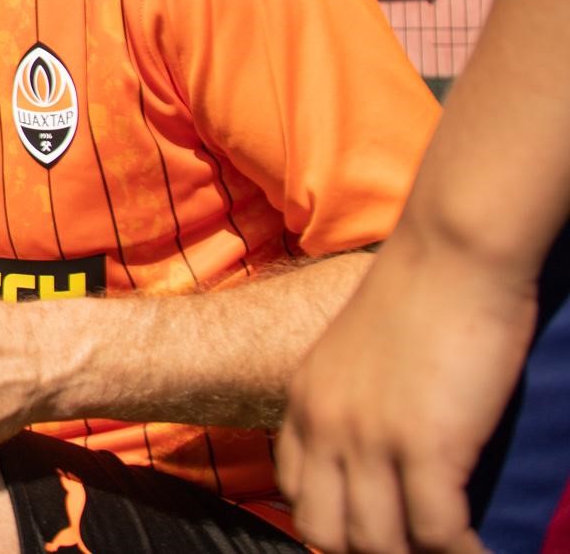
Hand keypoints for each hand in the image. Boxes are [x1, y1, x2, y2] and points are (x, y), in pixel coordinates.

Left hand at [278, 230, 531, 553]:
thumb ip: (350, 401)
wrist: (451, 254)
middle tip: (413, 546)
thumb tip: (376, 447)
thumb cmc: (420, 293)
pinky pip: (438, 535)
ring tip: (453, 551)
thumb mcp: (354, 352)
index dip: (333, 525)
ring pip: (379, 544)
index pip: (296, 493)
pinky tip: (482, 551)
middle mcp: (325, 425)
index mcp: (304, 401)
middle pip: (327, 532)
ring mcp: (370, 439)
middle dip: (369, 551)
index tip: (373, 532)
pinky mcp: (425, 447)